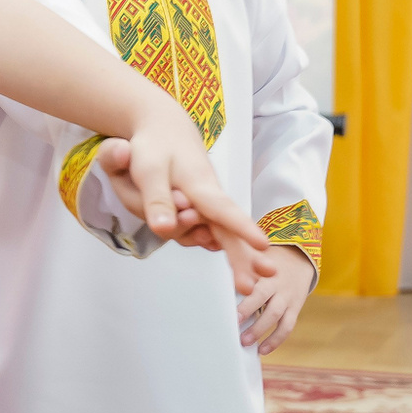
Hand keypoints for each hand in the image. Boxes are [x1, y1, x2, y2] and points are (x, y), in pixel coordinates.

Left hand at [96, 108, 274, 292]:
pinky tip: (239, 268)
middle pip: (230, 231)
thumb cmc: (155, 147)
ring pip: (222, 236)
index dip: (242, 228)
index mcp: (200, 186)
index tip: (263, 245)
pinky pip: (211, 234)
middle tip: (263, 279)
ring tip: (245, 283)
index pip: (222, 209)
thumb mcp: (148, 169)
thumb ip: (156, 200)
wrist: (165, 129)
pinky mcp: (202, 212)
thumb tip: (163, 230)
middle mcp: (210, 198)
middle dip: (246, 258)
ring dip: (238, 259)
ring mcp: (208, 207)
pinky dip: (223, 250)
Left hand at [236, 245, 314, 355]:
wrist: (299, 258)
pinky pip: (287, 326)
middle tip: (233, 325)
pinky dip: (275, 340)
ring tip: (244, 342)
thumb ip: (239, 268)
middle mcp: (277, 284)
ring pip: (276, 316)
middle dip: (248, 312)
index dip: (240, 293)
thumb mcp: (254, 258)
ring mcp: (288, 297)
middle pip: (263, 298)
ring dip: (260, 331)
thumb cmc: (266, 261)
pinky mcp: (295, 308)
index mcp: (264, 270)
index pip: (251, 281)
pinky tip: (262, 350)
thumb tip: (211, 278)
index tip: (227, 306)